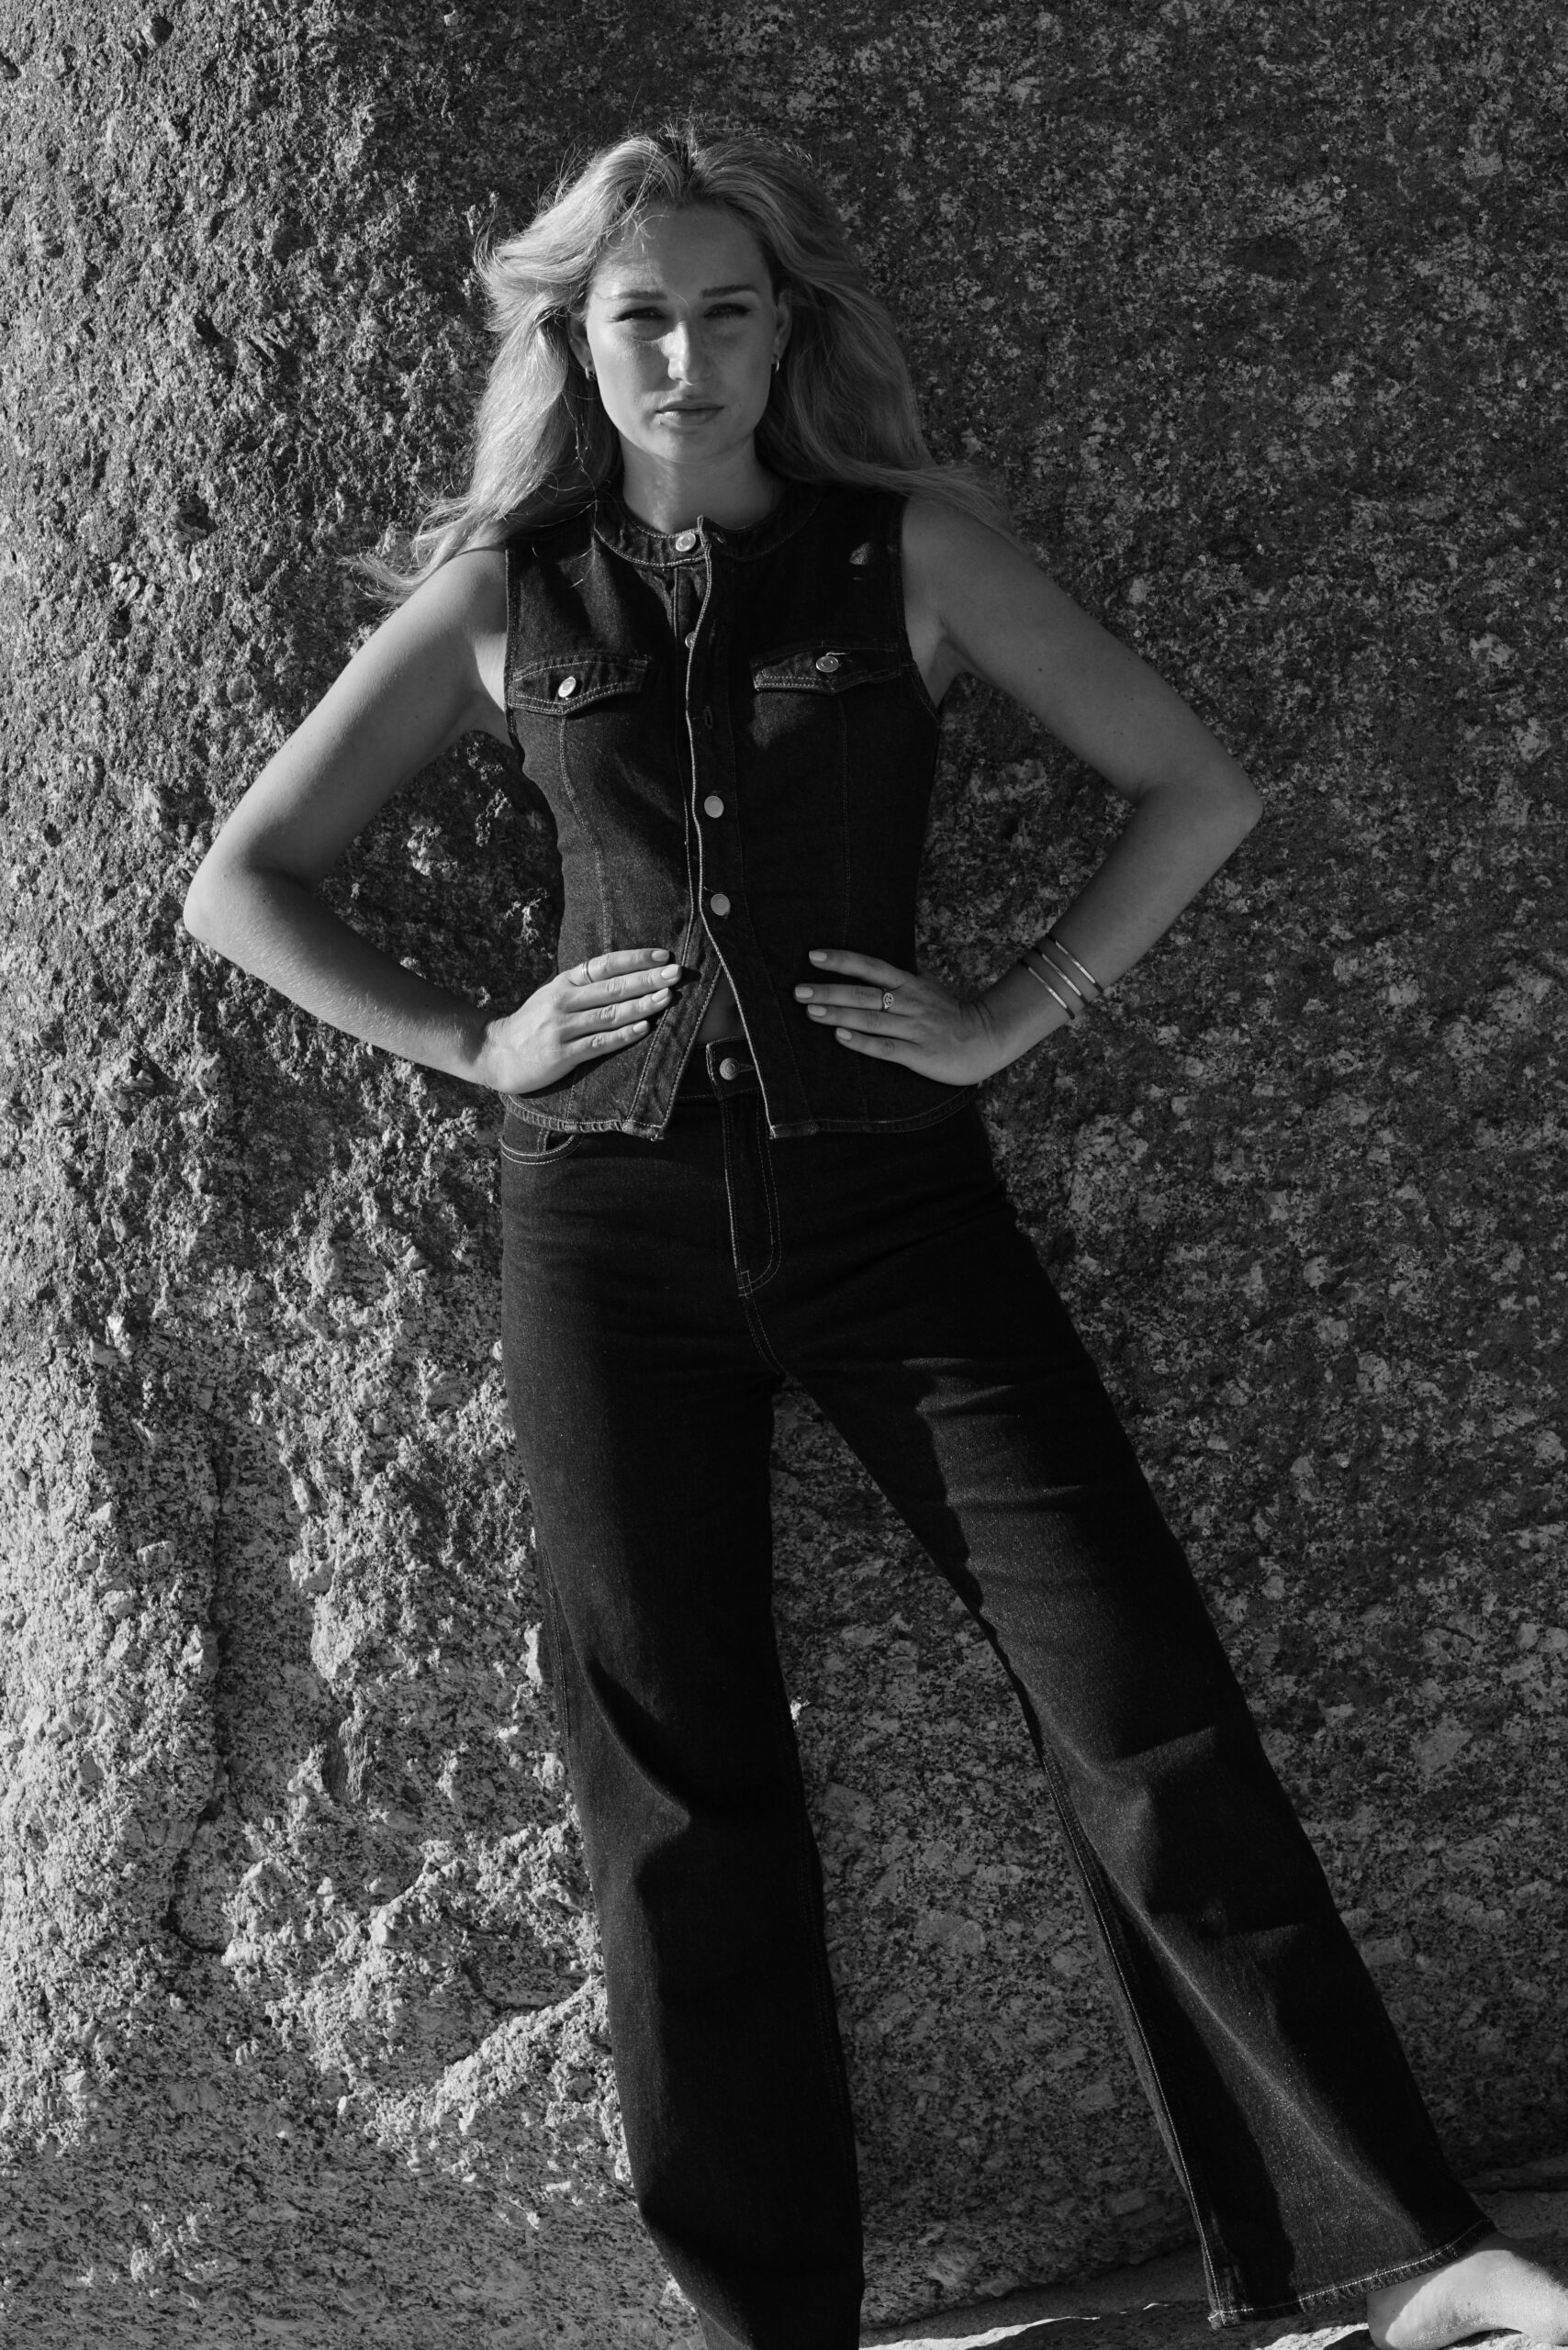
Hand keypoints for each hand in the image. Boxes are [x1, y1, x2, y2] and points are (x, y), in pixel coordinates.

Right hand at [475, 947, 682, 1093]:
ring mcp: (562, 1028)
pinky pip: (599, 1043)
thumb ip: (584, 986)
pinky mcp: (562, 1055)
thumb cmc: (534, 1024)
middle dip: (647, 979)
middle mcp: (563, 1001)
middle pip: (612, 987)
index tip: (663, 956)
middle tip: (677, 973)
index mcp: (564, 983)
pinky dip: (623, 1035)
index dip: (635, 959)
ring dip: (641, 1005)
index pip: (605, 964)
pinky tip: (644, 1028)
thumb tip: (628, 975)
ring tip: (667, 997)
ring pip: (609, 1014)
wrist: (496, 1053)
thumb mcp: (554, 995)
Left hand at [794, 949, 1003, 1085]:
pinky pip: (885, 1047)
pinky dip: (862, 1042)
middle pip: (863, 994)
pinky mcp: (919, 1055)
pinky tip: (840, 1037)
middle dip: (829, 991)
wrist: (986, 1039)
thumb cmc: (950, 1015)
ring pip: (870, 1019)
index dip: (842, 961)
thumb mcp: (927, 989)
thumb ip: (901, 981)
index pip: (871, 967)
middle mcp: (910, 1003)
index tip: (813, 956)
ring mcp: (914, 1029)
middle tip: (798, 990)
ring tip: (811, 1010)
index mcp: (909, 984)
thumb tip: (873, 970)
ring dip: (839, 1014)